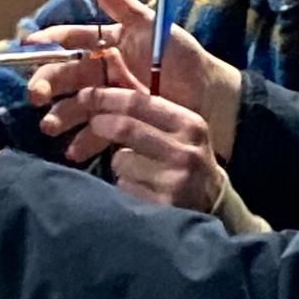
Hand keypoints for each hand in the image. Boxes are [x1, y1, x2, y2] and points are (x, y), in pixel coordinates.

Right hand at [28, 0, 241, 155]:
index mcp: (106, 44)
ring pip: (76, 105)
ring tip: (50, 126)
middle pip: (66, 75)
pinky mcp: (119, 124)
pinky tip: (74, 150)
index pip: (71, 39)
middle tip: (37, 94)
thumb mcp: (151, 25)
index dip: (50, 41)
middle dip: (47, 83)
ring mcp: (109, 99)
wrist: (209, 94)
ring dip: (60, 115)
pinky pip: (97, 132)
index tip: (30, 44)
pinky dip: (84, 141)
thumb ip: (120, 1)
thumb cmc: (182, 56)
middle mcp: (102, 71)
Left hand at [65, 85, 225, 212]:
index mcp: (190, 124)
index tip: (85, 95)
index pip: (139, 102)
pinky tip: (142, 188)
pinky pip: (125, 186)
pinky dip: (125, 184)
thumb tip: (101, 94)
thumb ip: (149, 114)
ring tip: (134, 168)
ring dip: (118, 162)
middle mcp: (185, 150)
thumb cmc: (187, 159)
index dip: (106, 96)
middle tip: (93, 125)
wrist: (213, 202)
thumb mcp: (181, 131)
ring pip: (121, 160)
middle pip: (126, 127)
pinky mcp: (163, 204)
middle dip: (101, 124)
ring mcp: (175, 179)